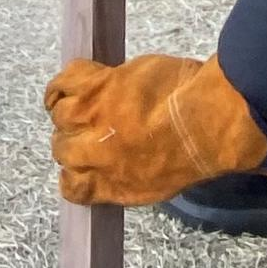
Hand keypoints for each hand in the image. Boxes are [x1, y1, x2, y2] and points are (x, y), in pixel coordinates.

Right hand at [44, 54, 266, 206]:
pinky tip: (73, 83)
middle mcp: (92, 157)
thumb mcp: (158, 185)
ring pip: (61, 114)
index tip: (85, 163)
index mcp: (108, 186)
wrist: (205, 122)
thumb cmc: (196, 153)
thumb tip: (120, 168)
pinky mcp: (96, 86)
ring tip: (91, 103)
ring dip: (73, 109)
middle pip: (61, 148)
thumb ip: (128, 180)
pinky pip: (65, 81)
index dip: (75, 172)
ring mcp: (91, 119)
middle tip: (96, 126)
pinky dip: (64, 83)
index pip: (70, 186)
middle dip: (75, 139)